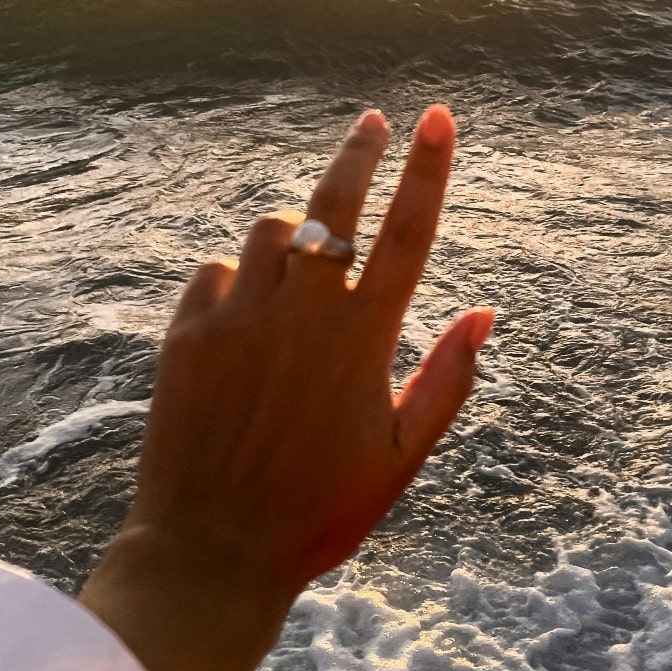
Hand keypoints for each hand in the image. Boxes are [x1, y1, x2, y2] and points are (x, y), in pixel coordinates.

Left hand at [80, 105, 492, 670]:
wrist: (212, 551)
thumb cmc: (320, 510)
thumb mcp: (402, 456)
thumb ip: (448, 378)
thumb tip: (484, 311)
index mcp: (363, 339)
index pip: (407, 233)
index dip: (428, 169)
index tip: (438, 118)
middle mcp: (301, 314)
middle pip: (335, 205)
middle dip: (359, 153)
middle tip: (373, 122)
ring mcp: (238, 318)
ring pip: (270, 232)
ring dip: (294, 237)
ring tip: (302, 271)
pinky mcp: (186, 334)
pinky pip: (216, 272)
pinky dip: (236, 280)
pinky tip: (245, 319)